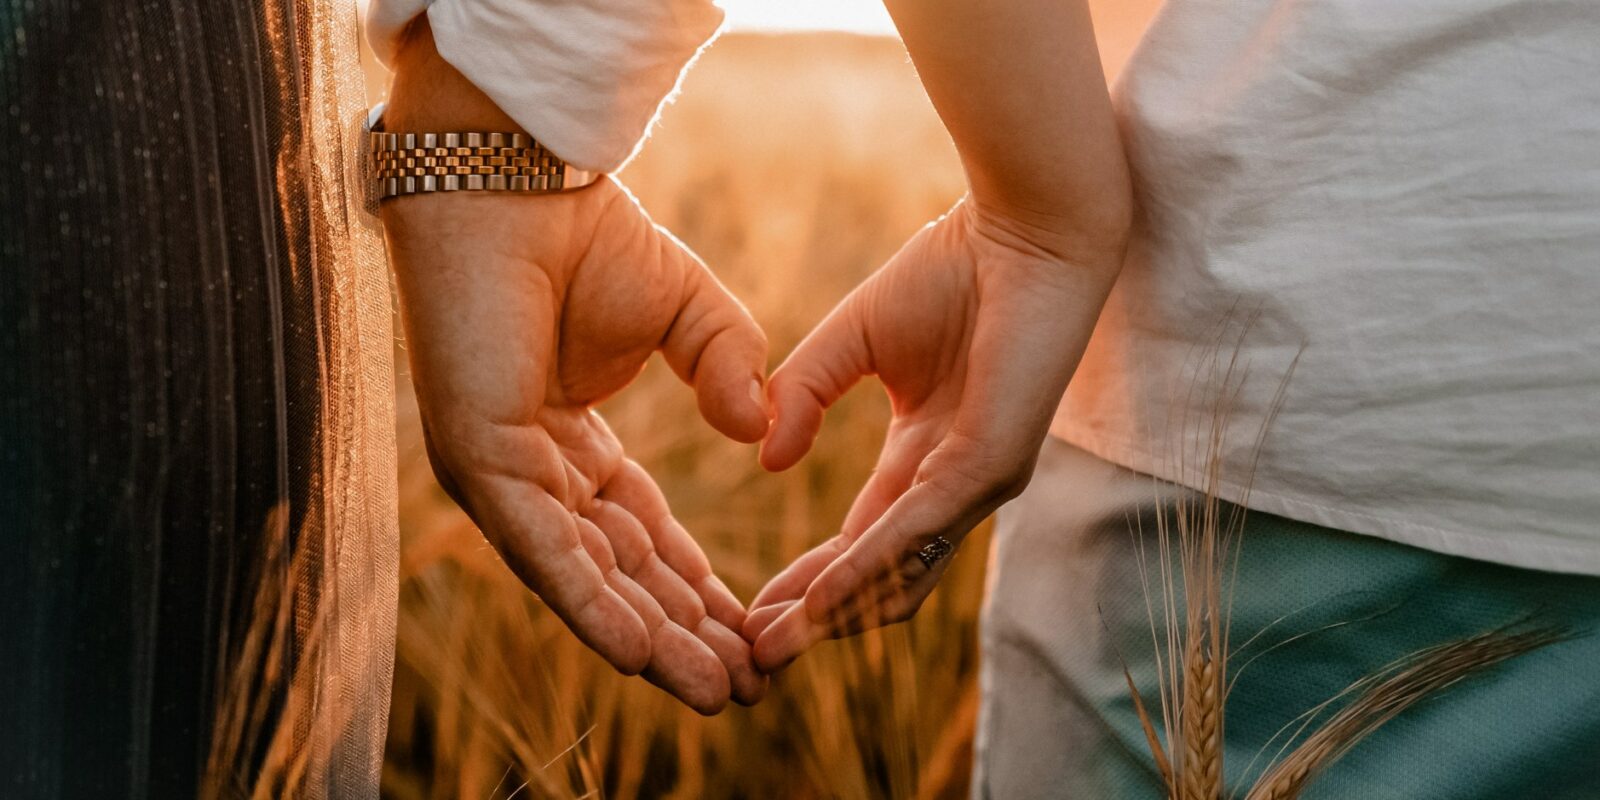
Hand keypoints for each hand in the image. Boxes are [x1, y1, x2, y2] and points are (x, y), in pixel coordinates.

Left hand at [383, 21, 767, 713]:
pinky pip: (544, 547)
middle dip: (682, 632)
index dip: (697, 587)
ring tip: (714, 690)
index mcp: (569, 442)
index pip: (640, 533)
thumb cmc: (588, 234)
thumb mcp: (691, 312)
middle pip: (617, 570)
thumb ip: (732, 367)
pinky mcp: (480, 460)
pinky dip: (592, 602)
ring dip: (650, 638)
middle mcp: (531, 470)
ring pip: (584, 575)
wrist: (517, 178)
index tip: (751, 633)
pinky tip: (642, 652)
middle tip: (741, 687)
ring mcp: (500, 472)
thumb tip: (759, 431)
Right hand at [742, 199, 1122, 670]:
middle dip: (816, 619)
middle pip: (880, 577)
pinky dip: (863, 570)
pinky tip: (818, 597)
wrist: (1021, 227)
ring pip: (899, 574)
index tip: (752, 613)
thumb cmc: (954, 271)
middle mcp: (956, 481)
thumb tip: (767, 461)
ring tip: (772, 644)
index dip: (809, 581)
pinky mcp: (991, 464)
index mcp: (927, 454)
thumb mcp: (851, 341)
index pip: (862, 539)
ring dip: (833, 614)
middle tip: (754, 655)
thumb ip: (804, 396)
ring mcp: (978, 480)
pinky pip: (915, 532)